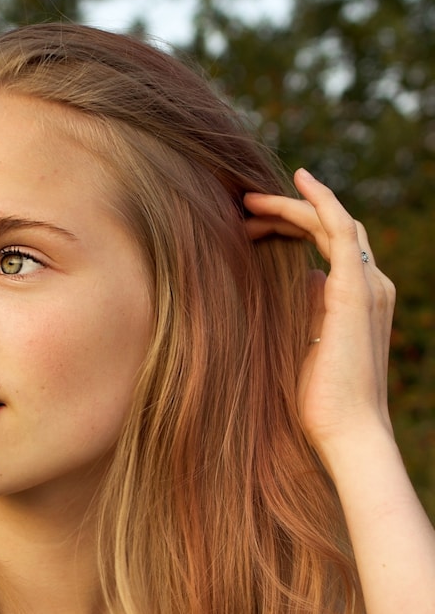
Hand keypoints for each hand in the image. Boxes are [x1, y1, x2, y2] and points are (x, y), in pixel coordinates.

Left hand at [243, 168, 395, 473]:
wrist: (346, 431)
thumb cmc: (320, 403)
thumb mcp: (304, 347)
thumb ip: (303, 314)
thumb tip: (292, 286)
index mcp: (359, 300)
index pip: (330, 246)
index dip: (292, 228)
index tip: (251, 225)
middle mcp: (371, 286)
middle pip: (331, 229)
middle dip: (287, 213)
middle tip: (242, 209)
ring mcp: (368, 285)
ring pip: (334, 222)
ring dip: (292, 206)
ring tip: (249, 200)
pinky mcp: (356, 290)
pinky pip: (340, 229)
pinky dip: (320, 201)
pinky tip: (298, 181)